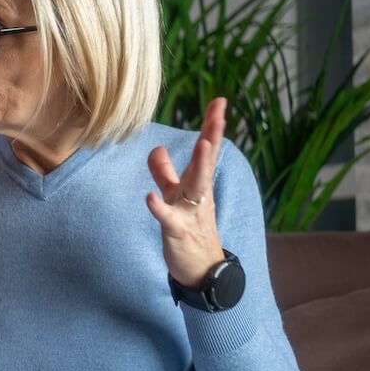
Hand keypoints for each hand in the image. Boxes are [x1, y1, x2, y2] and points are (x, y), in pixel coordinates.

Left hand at [146, 97, 227, 287]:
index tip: (220, 101)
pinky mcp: (178, 231)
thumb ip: (165, 173)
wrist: (202, 270)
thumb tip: (156, 148)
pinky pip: (168, 218)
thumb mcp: (176, 196)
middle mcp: (198, 194)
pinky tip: (149, 197)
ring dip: (200, 165)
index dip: (212, 126)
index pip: (206, 149)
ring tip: (204, 144)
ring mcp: (190, 212)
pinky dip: (159, 207)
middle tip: (220, 112)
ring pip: (196, 186)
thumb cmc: (190, 228)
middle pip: (206, 161)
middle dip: (212, 136)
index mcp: (198, 183)